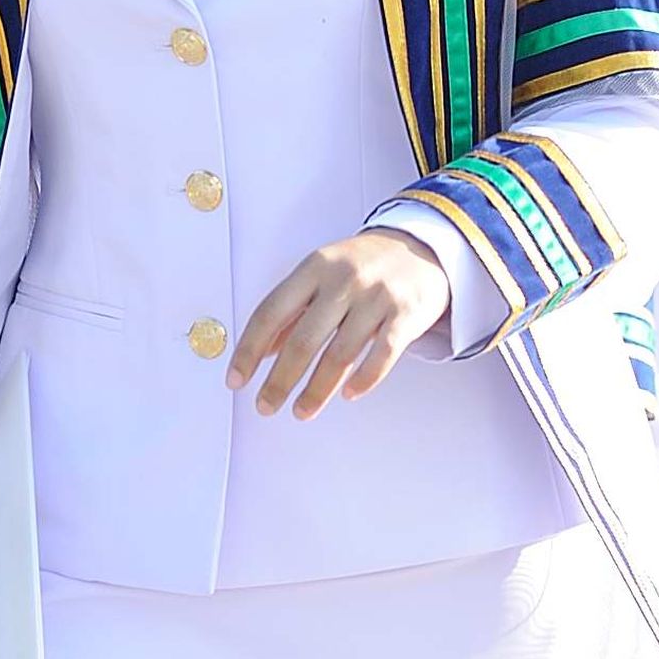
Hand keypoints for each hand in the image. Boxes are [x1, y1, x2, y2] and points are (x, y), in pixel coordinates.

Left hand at [229, 229, 449, 416]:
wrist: (421, 247)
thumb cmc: (362, 266)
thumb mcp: (321, 275)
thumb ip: (292, 311)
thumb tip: (260, 352)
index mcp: (314, 268)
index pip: (271, 312)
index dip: (249, 350)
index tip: (236, 379)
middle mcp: (344, 280)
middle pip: (303, 340)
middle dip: (280, 380)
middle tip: (265, 406)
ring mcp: (376, 297)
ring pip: (340, 354)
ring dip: (317, 391)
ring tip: (301, 411)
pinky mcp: (406, 314)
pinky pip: (382, 355)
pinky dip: (364, 380)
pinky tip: (348, 395)